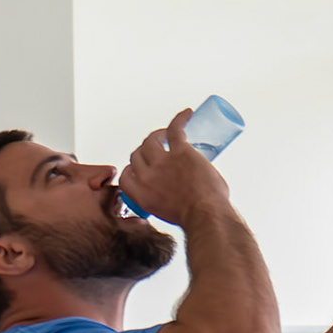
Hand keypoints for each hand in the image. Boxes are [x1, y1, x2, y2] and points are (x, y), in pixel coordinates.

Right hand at [117, 108, 231, 224]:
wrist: (206, 215)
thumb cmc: (195, 218)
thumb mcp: (167, 214)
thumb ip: (165, 203)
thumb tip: (179, 196)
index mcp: (139, 193)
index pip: (126, 174)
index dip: (134, 169)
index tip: (142, 168)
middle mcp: (146, 176)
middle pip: (138, 155)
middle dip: (146, 151)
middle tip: (159, 149)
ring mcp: (162, 162)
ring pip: (152, 140)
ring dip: (158, 134)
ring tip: (167, 133)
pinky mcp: (180, 152)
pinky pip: (175, 129)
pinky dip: (181, 119)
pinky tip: (188, 114)